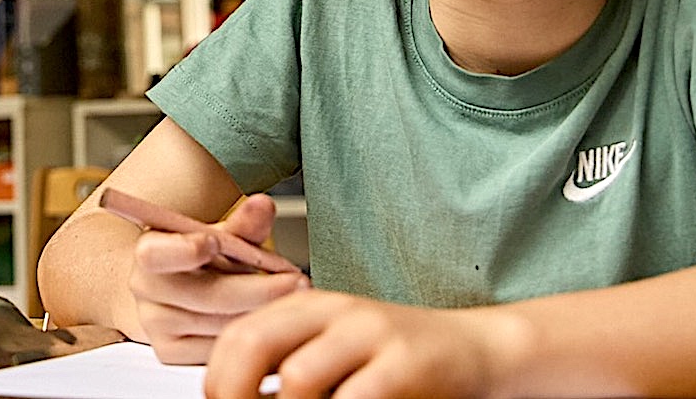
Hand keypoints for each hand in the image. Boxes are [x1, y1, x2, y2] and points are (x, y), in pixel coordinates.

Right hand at [129, 193, 307, 362]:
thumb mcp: (225, 233)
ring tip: (292, 298)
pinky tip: (271, 319)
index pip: (156, 254)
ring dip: (262, 312)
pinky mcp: (171, 353)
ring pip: (219, 324)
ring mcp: (157, 325)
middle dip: (260, 289)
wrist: (179, 284)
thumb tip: (262, 206)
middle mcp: (146, 290)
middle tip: (298, 281)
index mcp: (151, 251)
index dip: (184, 250)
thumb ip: (245, 223)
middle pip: (206, 295)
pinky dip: (249, 333)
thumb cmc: (204, 255)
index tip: (215, 241)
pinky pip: (219, 348)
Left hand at [203, 289, 511, 398]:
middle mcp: (339, 311)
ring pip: (298, 379)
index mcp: (315, 305)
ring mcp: (372, 334)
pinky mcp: (404, 364)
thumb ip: (291, 365)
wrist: (478, 349)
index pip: (241, 333)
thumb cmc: (401, 359)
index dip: (217, 380)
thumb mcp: (339, 351)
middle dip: (232, 393)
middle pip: (256, 343)